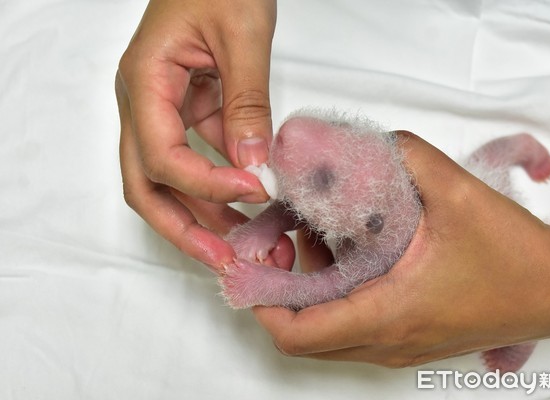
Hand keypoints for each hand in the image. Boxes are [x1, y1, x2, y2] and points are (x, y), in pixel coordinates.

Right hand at [116, 0, 277, 271]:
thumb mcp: (241, 35)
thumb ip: (246, 101)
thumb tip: (253, 164)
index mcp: (144, 81)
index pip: (161, 156)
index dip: (206, 185)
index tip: (254, 193)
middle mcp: (143, 103)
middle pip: (146, 185)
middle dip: (183, 228)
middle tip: (224, 261)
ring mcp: (161, 111)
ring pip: (167, 181)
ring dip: (202, 216)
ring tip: (242, 246)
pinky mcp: (186, 112)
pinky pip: (195, 160)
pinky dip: (219, 188)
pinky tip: (248, 207)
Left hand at [253, 132, 549, 366]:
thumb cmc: (517, 257)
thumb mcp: (458, 192)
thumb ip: (407, 156)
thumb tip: (367, 142)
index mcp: (390, 314)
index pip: (297, 332)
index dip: (260, 300)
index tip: (249, 263)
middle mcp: (388, 341)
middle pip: (304, 337)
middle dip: (279, 290)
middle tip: (278, 244)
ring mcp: (400, 345)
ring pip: (327, 333)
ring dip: (307, 291)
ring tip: (312, 240)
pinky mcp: (411, 338)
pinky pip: (353, 328)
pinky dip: (334, 296)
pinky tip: (347, 253)